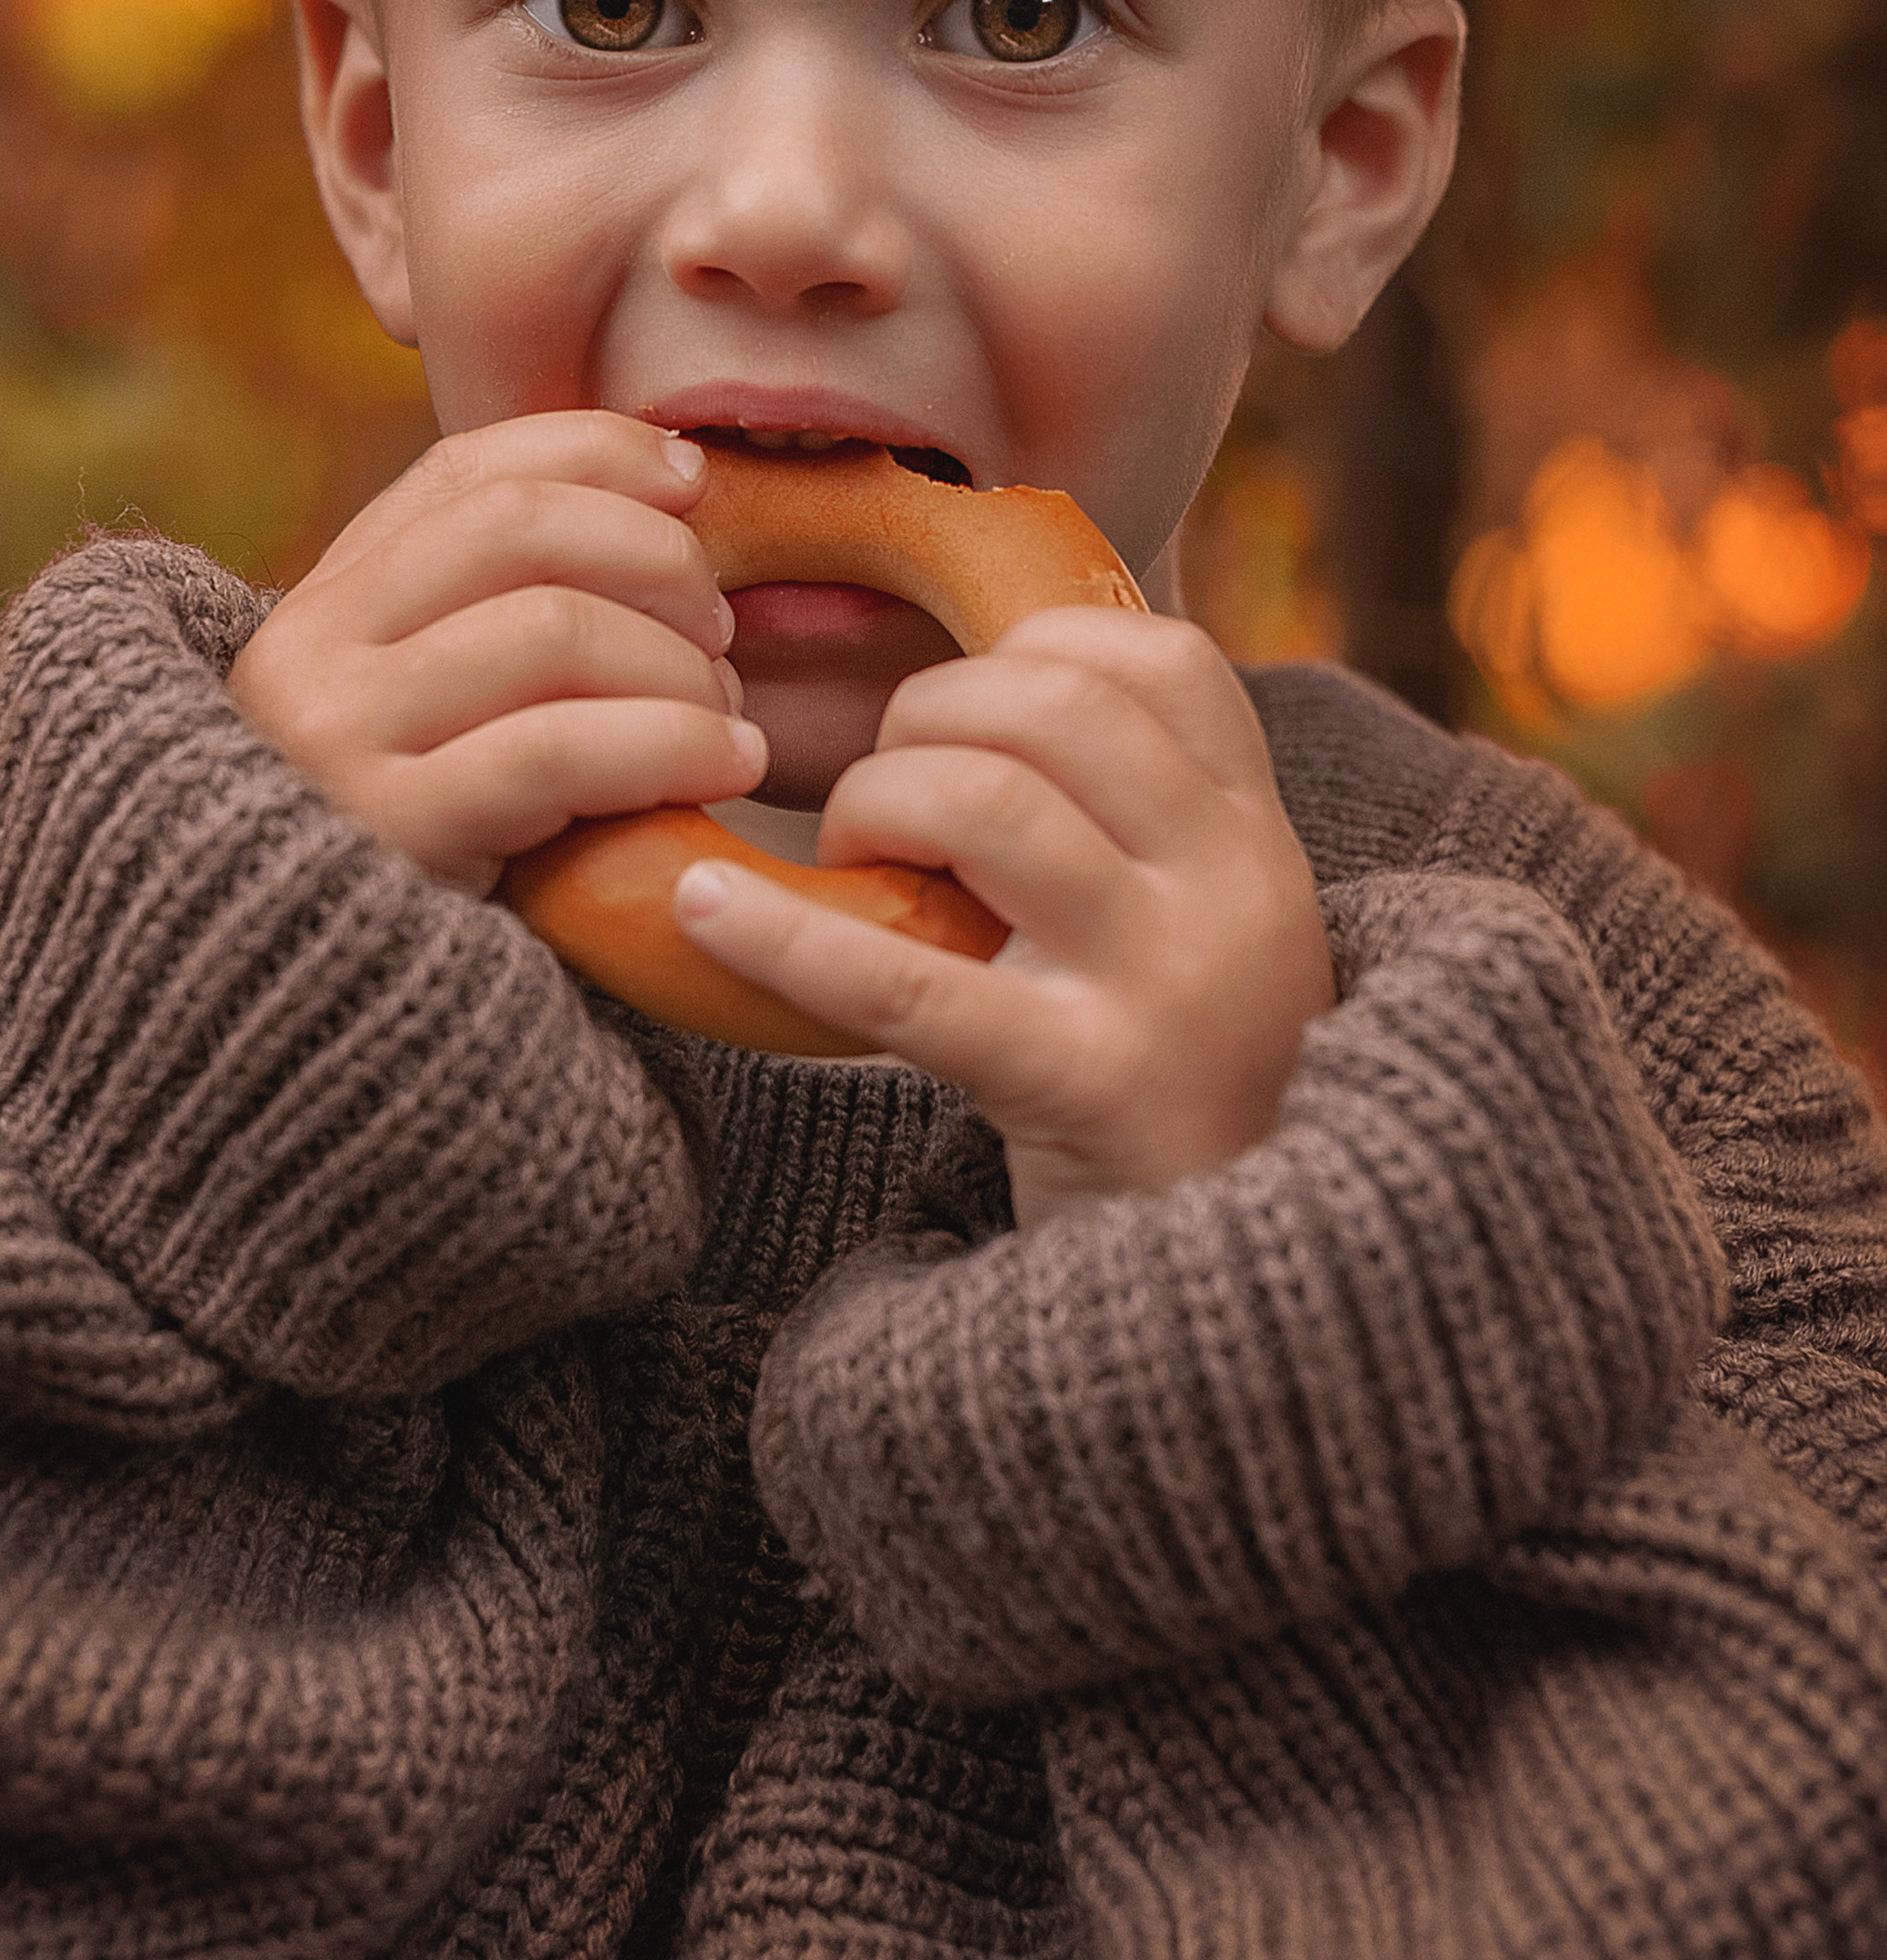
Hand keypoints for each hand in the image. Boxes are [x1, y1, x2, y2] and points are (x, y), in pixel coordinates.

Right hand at [228, 412, 766, 894]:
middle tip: (723, 631)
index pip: (463, 471)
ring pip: (554, 627)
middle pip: (519, 526)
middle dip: (655, 559)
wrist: (342, 1047)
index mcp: (319, 608)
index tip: (696, 481)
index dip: (595, 452)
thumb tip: (675, 480)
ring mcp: (334, 741)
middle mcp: (305, 655)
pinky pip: (559, 748)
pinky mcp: (389, 833)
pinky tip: (728, 767)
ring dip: (681, 667)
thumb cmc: (443, 875)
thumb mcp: (444, 724)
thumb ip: (506, 618)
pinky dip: (672, 744)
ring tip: (728, 726)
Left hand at [671, 613, 1333, 1224]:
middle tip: (875, 803)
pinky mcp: (1086, 1084)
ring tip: (847, 861)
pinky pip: (910, 984)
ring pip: (987, 804)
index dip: (1030, 655)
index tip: (964, 715)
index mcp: (1258, 838)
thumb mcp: (1204, 931)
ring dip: (874, 805)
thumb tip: (975, 685)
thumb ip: (1132, 819)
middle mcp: (1237, 889)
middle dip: (923, 719)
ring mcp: (1170, 983)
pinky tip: (701, 912)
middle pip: (1054, 709)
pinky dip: (786, 937)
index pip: (1159, 662)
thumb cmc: (1171, 1085)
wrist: (1243, 1304)